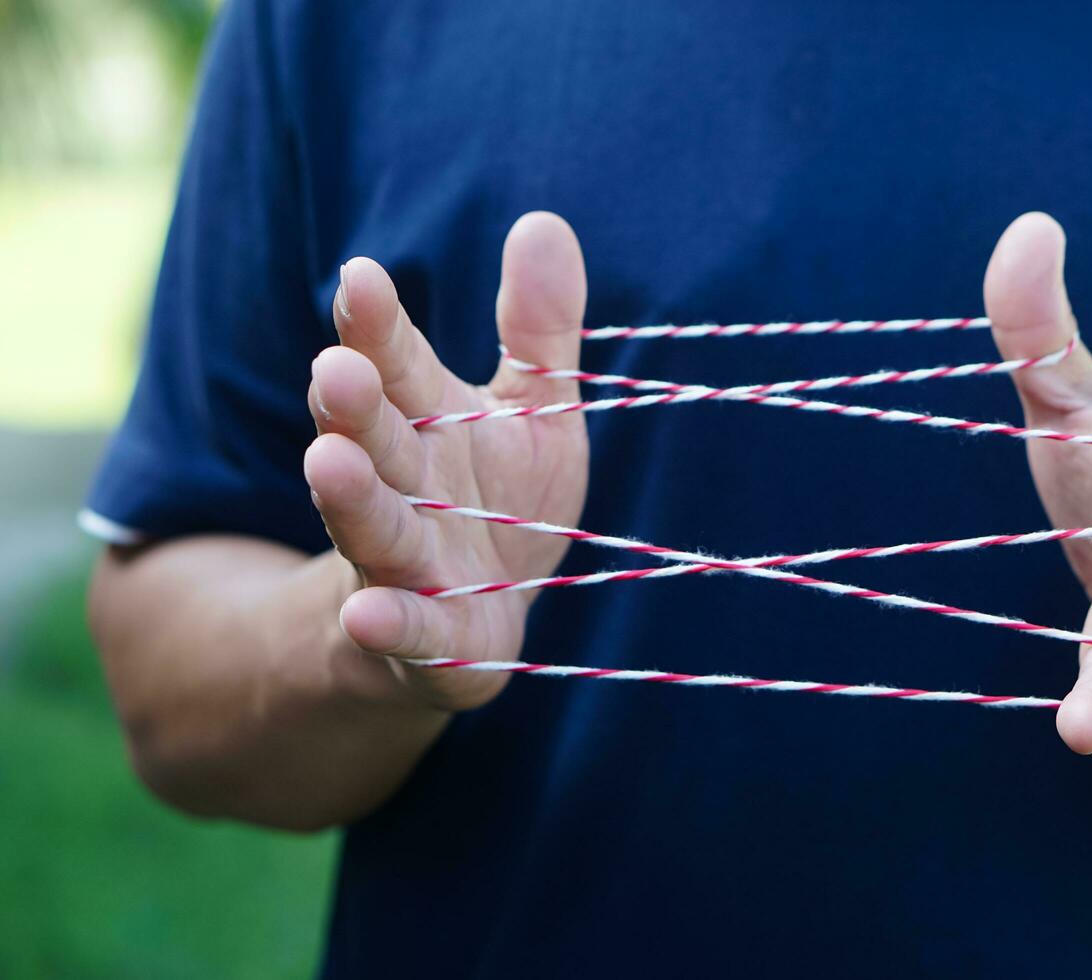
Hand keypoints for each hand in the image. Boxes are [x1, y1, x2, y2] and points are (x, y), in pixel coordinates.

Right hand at [304, 212, 588, 710]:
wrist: (478, 619)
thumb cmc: (500, 503)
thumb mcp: (534, 412)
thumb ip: (538, 330)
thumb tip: (543, 222)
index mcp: (425, 422)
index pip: (396, 365)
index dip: (377, 326)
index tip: (362, 277)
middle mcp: (403, 485)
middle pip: (375, 440)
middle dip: (352, 407)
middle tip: (334, 370)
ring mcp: (406, 562)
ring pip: (374, 526)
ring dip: (349, 498)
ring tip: (325, 462)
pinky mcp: (429, 635)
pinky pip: (408, 628)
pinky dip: (387, 620)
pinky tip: (365, 612)